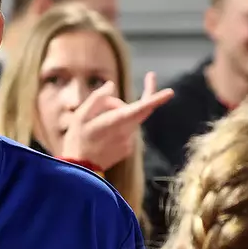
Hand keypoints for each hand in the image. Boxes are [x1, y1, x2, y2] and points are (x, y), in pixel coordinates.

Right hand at [58, 73, 173, 172]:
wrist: (80, 170)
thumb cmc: (77, 140)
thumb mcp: (80, 115)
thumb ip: (97, 98)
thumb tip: (111, 86)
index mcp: (115, 122)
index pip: (140, 109)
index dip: (155, 99)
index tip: (170, 92)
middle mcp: (126, 132)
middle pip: (142, 110)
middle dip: (148, 94)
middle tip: (150, 77)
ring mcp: (129, 142)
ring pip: (132, 119)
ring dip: (121, 113)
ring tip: (99, 120)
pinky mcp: (128, 149)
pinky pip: (127, 130)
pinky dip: (119, 126)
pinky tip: (103, 133)